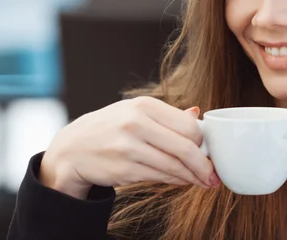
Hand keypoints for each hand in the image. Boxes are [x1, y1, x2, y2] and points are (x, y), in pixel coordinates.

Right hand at [40, 96, 219, 198]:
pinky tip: (182, 181)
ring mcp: (128, 147)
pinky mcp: (123, 169)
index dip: (203, 142)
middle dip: (204, 165)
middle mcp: (136, 123)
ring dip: (193, 177)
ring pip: (174, 166)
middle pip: (185, 147)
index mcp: (143, 105)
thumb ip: (166, 116)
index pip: (187, 125)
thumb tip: (197, 114)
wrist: (72, 149)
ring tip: (203, 182)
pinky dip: (175, 181)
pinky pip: (159, 177)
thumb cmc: (109, 128)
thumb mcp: (134, 112)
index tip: (210, 151)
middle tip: (214, 175)